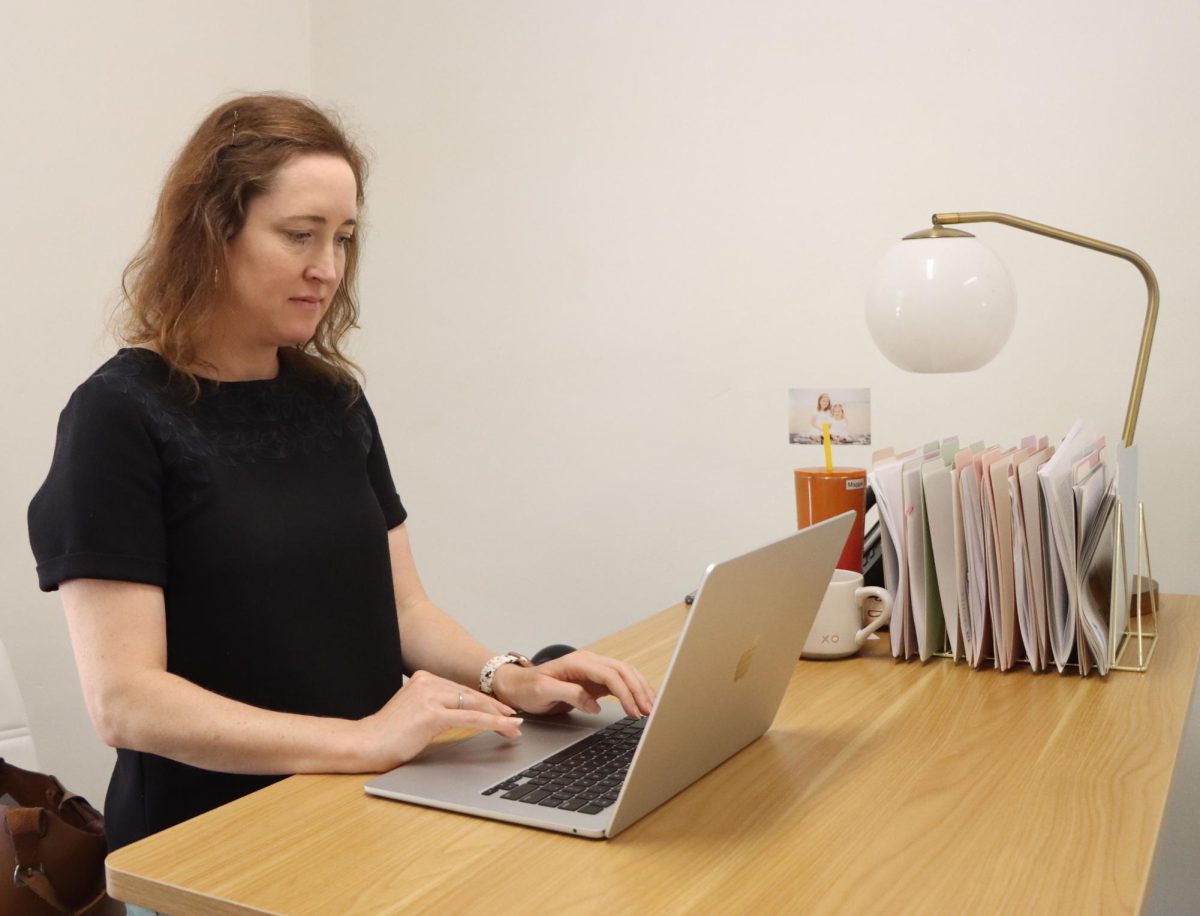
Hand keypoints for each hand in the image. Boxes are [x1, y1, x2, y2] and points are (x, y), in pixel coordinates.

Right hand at [358, 670, 521, 770]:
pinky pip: (469, 718)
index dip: (485, 702)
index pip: (462, 690)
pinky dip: (491, 723)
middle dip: (496, 708)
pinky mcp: (431, 714)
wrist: (365, 744)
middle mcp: (427, 682)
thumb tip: (462, 715)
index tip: (501, 711)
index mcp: (423, 679)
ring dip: (498, 716)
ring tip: (513, 726)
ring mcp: (429, 696)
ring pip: (474, 704)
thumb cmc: (388, 735)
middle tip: (514, 718)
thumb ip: (436, 708)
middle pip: (471, 695)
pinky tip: (504, 728)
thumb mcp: (416, 714)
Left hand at [490, 650, 655, 718]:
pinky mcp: (595, 681)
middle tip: (650, 711)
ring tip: (651, 708)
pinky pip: (620, 683)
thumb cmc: (528, 687)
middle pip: (623, 671)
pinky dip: (634, 691)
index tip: (632, 710)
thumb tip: (594, 704)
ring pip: (626, 674)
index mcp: (579, 661)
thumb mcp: (544, 691)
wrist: (519, 685)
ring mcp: (594, 670)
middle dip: (639, 690)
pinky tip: (642, 702)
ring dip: (640, 689)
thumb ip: (570, 694)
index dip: (624, 692)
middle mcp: (590, 662)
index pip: (610, 674)